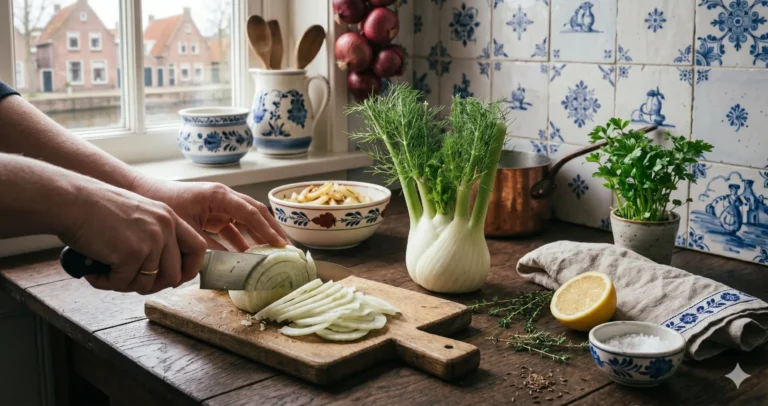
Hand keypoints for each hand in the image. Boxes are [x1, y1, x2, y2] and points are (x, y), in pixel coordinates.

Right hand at [60, 181, 207, 294]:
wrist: (71, 200)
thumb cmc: (96, 208)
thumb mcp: (138, 215)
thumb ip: (155, 236)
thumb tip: (164, 272)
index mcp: (169, 217)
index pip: (198, 248)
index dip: (189, 269)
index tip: (176, 279)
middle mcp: (165, 228)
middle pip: (174, 275)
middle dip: (152, 285)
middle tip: (129, 282)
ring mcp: (150, 241)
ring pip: (148, 283)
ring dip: (125, 284)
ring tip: (106, 274)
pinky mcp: (132, 254)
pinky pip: (124, 283)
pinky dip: (106, 283)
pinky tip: (94, 272)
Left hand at [131, 177, 288, 251]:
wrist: (142, 193)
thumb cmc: (162, 204)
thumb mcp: (187, 229)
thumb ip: (207, 248)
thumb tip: (225, 269)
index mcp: (220, 196)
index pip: (251, 213)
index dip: (267, 230)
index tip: (281, 245)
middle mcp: (223, 198)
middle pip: (255, 213)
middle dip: (271, 230)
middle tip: (286, 248)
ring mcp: (218, 206)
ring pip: (246, 222)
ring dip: (258, 237)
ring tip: (272, 253)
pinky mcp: (212, 214)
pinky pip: (232, 229)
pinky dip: (239, 241)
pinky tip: (246, 257)